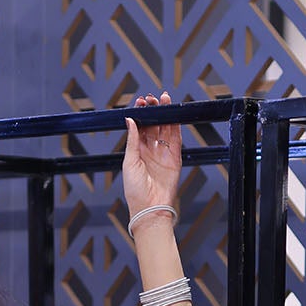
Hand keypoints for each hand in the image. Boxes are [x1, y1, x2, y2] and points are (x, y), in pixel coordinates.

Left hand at [123, 91, 179, 217]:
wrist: (150, 207)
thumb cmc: (135, 190)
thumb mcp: (129, 161)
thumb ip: (132, 139)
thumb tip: (130, 120)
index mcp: (137, 151)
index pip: (140, 126)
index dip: (141, 113)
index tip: (141, 102)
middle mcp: (150, 150)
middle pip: (153, 124)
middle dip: (153, 110)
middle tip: (152, 98)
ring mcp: (163, 153)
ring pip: (165, 128)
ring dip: (165, 114)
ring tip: (164, 99)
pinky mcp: (175, 158)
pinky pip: (176, 138)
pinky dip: (175, 125)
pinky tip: (173, 113)